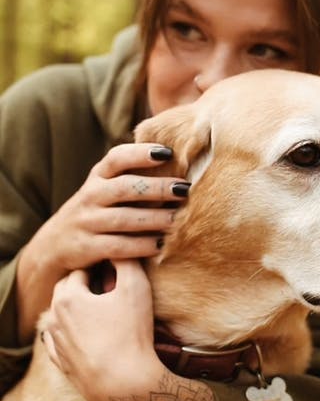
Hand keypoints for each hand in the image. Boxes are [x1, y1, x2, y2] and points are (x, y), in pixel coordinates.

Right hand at [16, 143, 189, 340]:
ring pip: (124, 219)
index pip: (117, 158)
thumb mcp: (103, 189)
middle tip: (184, 190)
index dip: (141, 153)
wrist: (53, 246)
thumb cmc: (94, 212)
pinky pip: (118, 246)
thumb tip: (176, 160)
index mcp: (97, 177)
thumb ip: (130, 176)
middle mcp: (90, 196)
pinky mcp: (86, 248)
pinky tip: (161, 245)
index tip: (167, 153)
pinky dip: (141, 246)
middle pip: (125, 188)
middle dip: (157, 188)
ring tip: (178, 219)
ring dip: (154, 219)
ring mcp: (86, 222)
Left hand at [43, 260, 162, 400]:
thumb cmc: (131, 334)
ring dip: (77, 308)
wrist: (124, 385)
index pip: (81, 270)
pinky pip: (60, 340)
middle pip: (67, 290)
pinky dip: (71, 332)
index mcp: (67, 297)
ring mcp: (55, 342)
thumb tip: (120, 249)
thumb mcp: (136, 287)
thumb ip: (126, 261)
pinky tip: (89, 333)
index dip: (99, 267)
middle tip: (109, 286)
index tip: (115, 270)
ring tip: (102, 310)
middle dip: (85, 285)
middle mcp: (54, 318)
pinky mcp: (61, 363)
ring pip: (61, 315)